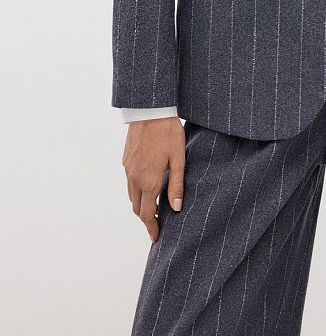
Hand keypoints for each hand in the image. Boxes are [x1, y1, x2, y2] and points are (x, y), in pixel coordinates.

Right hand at [122, 117, 185, 241]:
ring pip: (131, 195)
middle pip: (137, 208)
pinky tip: (147, 184)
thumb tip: (176, 208)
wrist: (149, 111)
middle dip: (146, 218)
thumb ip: (177, 185)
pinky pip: (129, 181)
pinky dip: (136, 190)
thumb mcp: (179, 159)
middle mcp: (134, 179)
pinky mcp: (125, 160)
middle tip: (157, 223)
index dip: (151, 228)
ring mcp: (128, 169)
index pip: (147, 214)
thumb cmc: (168, 133)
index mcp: (149, 182)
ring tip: (154, 206)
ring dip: (141, 204)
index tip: (156, 237)